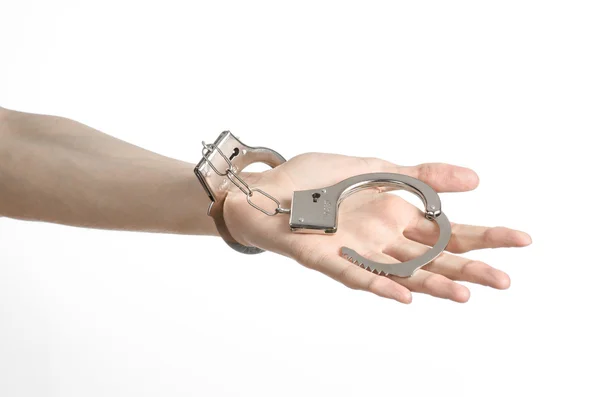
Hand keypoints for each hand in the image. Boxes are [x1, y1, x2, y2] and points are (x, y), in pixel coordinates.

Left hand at [223, 153, 530, 302]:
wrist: (266, 186)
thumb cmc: (315, 179)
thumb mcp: (375, 167)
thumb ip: (421, 175)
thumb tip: (475, 178)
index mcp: (397, 215)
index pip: (449, 229)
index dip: (485, 235)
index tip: (522, 240)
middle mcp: (382, 237)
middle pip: (432, 257)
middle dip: (469, 268)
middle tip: (506, 281)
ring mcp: (356, 250)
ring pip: (401, 272)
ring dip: (432, 284)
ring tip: (466, 294)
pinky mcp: (324, 257)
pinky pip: (355, 274)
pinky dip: (379, 283)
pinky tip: (404, 293)